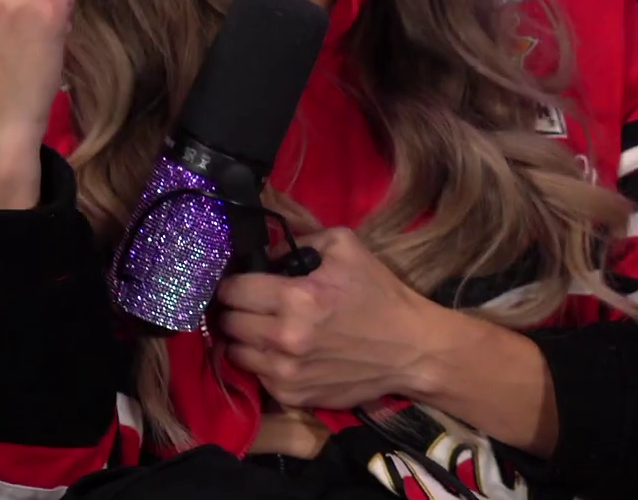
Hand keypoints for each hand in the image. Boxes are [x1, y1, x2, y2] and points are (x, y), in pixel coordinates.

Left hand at [217, 228, 439, 408]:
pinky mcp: (291, 396)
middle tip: (252, 304)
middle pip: (226, 322)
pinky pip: (256, 376)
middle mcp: (284, 338)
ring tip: (265, 328)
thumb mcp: (346, 247)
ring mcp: (285, 373)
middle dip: (234, 309)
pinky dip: (263, 362)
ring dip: (244, 338)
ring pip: (234, 352)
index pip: (232, 290)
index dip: (232, 282)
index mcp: (296, 298)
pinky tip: (284, 352)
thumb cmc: (380, 294)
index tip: (241, 282)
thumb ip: (298, 240)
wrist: (411, 349)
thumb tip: (264, 253)